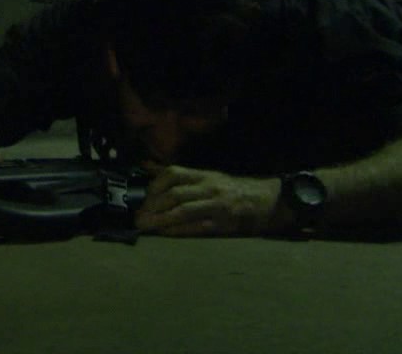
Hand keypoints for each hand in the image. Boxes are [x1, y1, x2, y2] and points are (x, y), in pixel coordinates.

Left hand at [135, 164, 279, 235]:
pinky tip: (163, 233)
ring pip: (183, 211)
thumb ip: (178, 176)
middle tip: (138, 216)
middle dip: (152, 206)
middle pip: (175, 194)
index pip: (172, 174)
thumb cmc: (229, 189)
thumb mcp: (205, 176)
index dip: (154, 185)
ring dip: (160, 220)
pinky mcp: (221, 224)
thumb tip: (146, 167)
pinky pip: (195, 228)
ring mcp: (215, 206)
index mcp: (203, 175)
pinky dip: (176, 231)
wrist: (263, 200)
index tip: (142, 197)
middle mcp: (208, 188)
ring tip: (144, 225)